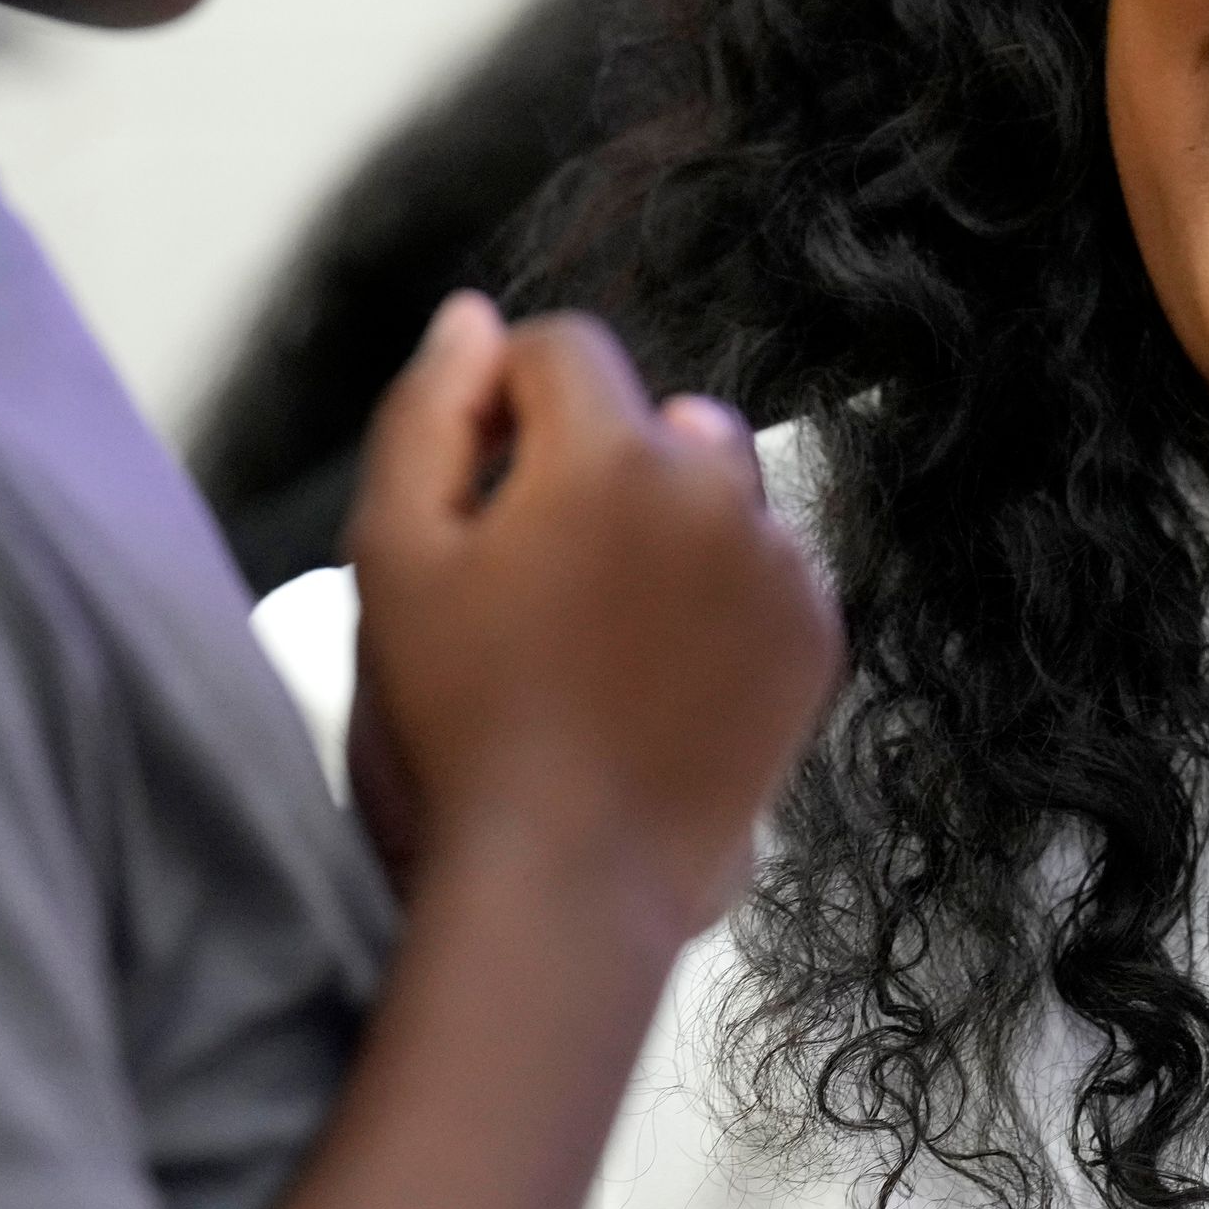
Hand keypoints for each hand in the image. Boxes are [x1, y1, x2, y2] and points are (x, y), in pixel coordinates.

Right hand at [346, 293, 842, 945]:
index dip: (502, 411)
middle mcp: (720, 490)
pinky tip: (654, 673)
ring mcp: (781, 567)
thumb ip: (428, 413)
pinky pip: (761, 567)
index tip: (475, 501)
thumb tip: (473, 319)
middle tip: (534, 584)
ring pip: (713, 489)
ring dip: (661, 526)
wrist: (562, 888)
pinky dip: (716, 596)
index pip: (563, 350)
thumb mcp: (393, 557)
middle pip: (648, 418)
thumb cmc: (457, 729)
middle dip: (591, 465)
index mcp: (613, 454)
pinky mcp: (815, 638)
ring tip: (597, 633)